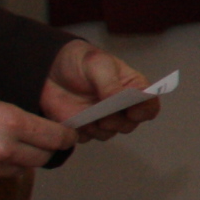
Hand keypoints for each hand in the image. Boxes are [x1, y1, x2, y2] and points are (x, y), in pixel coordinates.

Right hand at [0, 88, 71, 186]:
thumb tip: (28, 120)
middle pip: (43, 158)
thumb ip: (11, 111)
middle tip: (40, 141)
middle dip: (46, 149)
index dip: (66, 137)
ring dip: (20, 160)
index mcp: (11, 123)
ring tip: (5, 145)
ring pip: (21, 169)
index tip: (69, 136)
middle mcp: (4, 150)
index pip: (56, 138)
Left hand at [39, 42, 158, 142]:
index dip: (144, 111)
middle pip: (130, 125)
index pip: (149, 106)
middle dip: (118, 122)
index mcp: (133, 89)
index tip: (131, 111)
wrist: (49, 68)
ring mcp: (101, 119)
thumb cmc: (81, 61)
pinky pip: (85, 138)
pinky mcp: (82, 127)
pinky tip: (74, 118)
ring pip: (108, 134)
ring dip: (97, 128)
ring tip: (85, 114)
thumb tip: (122, 99)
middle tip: (103, 116)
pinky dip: (80, 132)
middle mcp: (121, 107)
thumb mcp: (97, 64)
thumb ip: (110, 83)